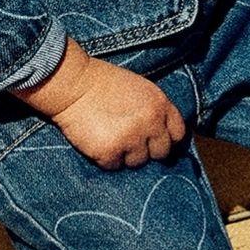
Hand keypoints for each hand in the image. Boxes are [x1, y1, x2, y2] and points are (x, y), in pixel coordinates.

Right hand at [11, 36, 186, 169]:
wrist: (71, 83)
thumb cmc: (103, 84)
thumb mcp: (138, 89)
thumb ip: (154, 111)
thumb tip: (164, 136)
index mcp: (160, 105)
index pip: (178, 134)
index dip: (167, 138)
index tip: (155, 140)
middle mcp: (151, 123)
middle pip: (161, 152)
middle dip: (147, 149)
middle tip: (128, 139)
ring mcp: (132, 139)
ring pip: (138, 162)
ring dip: (125, 155)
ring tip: (110, 136)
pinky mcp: (111, 152)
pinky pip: (115, 166)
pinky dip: (106, 158)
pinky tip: (97, 141)